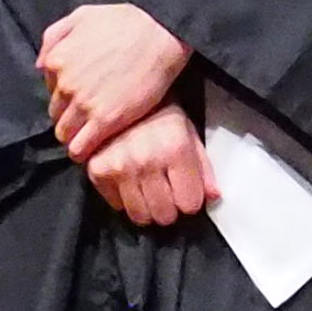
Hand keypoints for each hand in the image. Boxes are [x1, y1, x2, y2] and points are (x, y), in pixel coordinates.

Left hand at [38, 4, 190, 158]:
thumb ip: (54, 37)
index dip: (65, 95)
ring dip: (74, 136)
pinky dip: (82, 151)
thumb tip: (41, 65)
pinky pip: (81, 147)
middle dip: (69, 116)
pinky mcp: (106, 120)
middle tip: (88, 116)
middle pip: (56, 113)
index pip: (49, 90)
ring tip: (91, 134)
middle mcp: (65, 84)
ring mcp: (84, 104)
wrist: (161, 34)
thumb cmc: (126, 21)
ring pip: (65, 133)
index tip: (80, 97)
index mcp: (57, 60)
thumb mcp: (82, 15)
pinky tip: (92, 149)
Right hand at [79, 103, 217, 228]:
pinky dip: (124, 198)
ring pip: (140, 217)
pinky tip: (129, 181)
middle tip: (167, 193)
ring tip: (149, 191)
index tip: (186, 192)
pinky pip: (116, 205)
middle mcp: (146, 161)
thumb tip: (214, 197)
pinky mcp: (97, 170)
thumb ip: (204, 167)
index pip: (189, 204)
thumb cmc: (161, 114)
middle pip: (164, 216)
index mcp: (175, 149)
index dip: (190, 200)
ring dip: (148, 208)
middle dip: (170, 208)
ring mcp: (119, 167)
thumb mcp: (189, 133)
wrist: (120, 94)